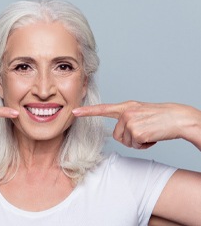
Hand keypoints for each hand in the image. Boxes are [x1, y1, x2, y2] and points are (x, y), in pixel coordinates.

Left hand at [73, 101, 200, 148]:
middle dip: (129, 138)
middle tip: (144, 132)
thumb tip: (119, 132)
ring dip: (137, 142)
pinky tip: (152, 136)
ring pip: (125, 142)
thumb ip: (127, 118)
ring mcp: (130, 121)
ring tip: (149, 132)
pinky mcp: (136, 131)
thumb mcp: (141, 112)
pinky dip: (144, 145)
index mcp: (126, 107)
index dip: (88, 112)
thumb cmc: (161, 117)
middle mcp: (126, 112)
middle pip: (116, 135)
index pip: (103, 109)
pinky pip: (135, 145)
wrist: (178, 118)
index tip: (74, 112)